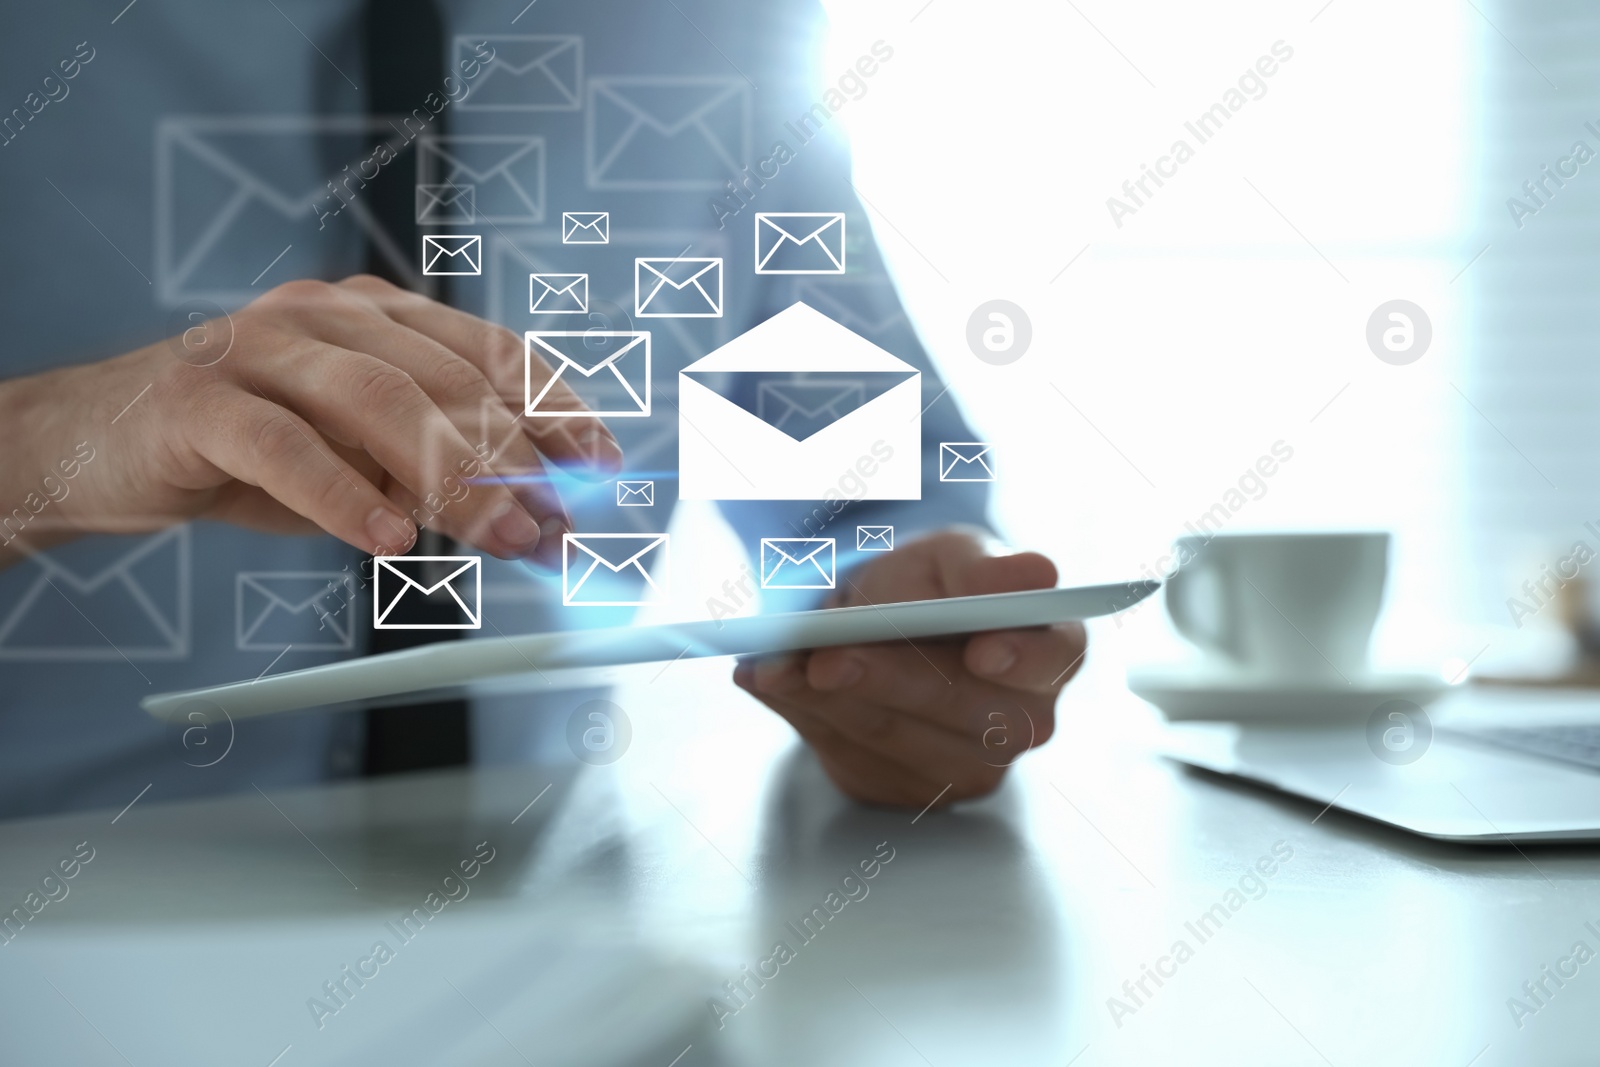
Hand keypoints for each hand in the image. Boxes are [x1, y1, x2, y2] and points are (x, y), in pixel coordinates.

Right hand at [3, 275, 620, 565]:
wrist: (104, 444)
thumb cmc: (251, 452)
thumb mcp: (362, 463)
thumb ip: (440, 477)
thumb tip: (540, 520)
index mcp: (380, 314)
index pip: (490, 351)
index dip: (554, 406)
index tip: (602, 463)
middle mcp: (329, 314)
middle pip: (446, 379)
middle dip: (516, 458)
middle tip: (557, 526)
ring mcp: (261, 346)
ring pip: (380, 401)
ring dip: (453, 476)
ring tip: (502, 535)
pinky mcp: (200, 399)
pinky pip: (284, 446)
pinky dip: (344, 496)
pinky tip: (388, 538)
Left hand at [734, 528, 1086, 808]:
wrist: (884, 621)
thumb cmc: (934, 584)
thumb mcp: (953, 556)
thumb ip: (985, 568)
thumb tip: (1037, 574)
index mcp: (1052, 652)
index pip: (1051, 660)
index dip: (1019, 659)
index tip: (981, 650)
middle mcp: (1023, 722)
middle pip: (957, 709)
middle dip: (886, 680)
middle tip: (825, 657)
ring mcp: (968, 768)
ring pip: (892, 737)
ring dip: (824, 699)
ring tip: (773, 664)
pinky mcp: (907, 789)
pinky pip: (849, 756)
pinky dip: (803, 715)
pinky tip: (773, 682)